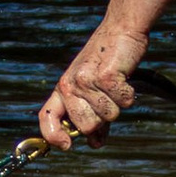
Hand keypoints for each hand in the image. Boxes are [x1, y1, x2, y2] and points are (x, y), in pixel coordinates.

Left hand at [38, 23, 143, 147]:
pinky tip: (124, 77)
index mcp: (63, 88)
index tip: (66, 146)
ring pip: (107, 117)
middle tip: (108, 96)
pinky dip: (129, 94)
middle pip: (86, 126)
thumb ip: (93, 116)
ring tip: (115, 83)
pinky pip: (123, 103)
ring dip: (118, 104)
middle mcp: (70, 85)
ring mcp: (86, 81)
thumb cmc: (108, 61)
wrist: (120, 30)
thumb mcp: (94, 89)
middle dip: (102, 119)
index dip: (52, 136)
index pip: (46, 118)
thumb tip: (95, 143)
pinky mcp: (105, 77)